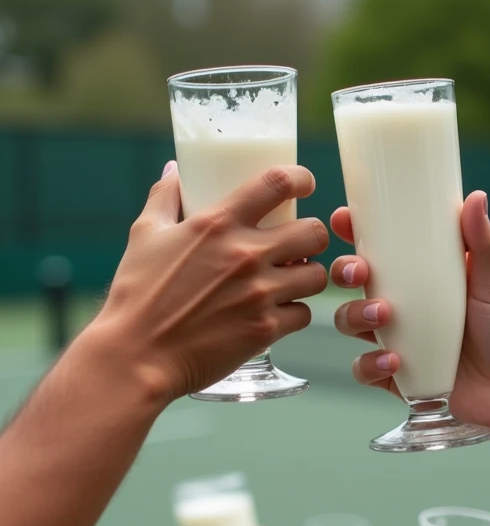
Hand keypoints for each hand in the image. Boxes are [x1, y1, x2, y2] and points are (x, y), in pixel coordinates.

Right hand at [95, 162, 328, 402]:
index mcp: (217, 223)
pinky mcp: (265, 330)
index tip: (305, 183)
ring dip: (308, 276)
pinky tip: (278, 312)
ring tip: (291, 280)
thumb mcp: (144, 235)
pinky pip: (304, 314)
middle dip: (310, 236)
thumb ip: (164, 197)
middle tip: (298, 245)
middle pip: (313, 232)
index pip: (278, 182)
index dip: (301, 178)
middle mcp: (245, 254)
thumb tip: (174, 170)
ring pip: (317, 276)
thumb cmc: (136, 295)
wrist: (136, 356)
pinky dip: (294, 313)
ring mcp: (259, 294)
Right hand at [329, 192, 489, 444]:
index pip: (375, 250)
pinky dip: (371, 364)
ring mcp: (393, 343)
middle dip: (343, 273)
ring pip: (349, 323)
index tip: (345, 218)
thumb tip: (476, 197)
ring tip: (383, 315)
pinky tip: (395, 361)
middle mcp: (399, 309)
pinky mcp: (394, 378)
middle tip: (360, 272)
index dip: (352, 233)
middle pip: (349, 284)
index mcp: (416, 280)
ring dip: (355, 315)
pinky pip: (363, 369)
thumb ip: (482, 245)